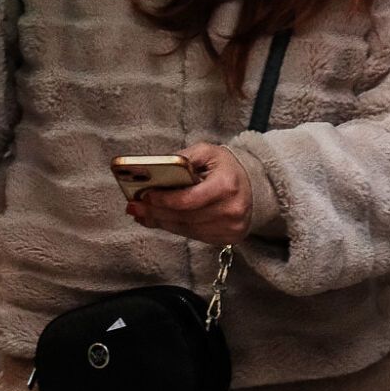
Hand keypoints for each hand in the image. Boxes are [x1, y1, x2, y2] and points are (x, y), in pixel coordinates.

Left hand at [127, 143, 251, 244]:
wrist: (254, 185)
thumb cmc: (227, 167)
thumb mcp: (207, 152)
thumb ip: (183, 158)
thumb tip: (155, 171)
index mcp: (226, 185)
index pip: (189, 199)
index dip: (164, 200)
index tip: (145, 195)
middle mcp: (231, 210)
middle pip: (184, 217)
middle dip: (155, 212)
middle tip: (134, 207)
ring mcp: (230, 228)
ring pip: (186, 229)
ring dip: (161, 222)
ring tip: (142, 214)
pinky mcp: (226, 238)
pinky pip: (193, 236)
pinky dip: (174, 228)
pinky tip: (160, 221)